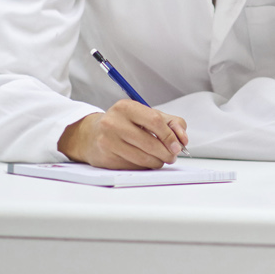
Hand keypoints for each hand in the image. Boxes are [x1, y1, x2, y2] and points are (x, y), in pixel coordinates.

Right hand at [58, 100, 188, 168]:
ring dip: (157, 162)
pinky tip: (145, 161)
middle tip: (172, 156)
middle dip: (166, 152)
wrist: (92, 134)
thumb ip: (170, 123)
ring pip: (142, 157)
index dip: (170, 135)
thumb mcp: (146, 115)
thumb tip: (183, 139)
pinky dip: (144, 166)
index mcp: (126, 107)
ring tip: (161, 160)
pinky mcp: (105, 158)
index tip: (178, 145)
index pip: (155, 121)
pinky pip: (133, 166)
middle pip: (150, 142)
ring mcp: (107, 141)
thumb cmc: (124, 124)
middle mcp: (113, 122)